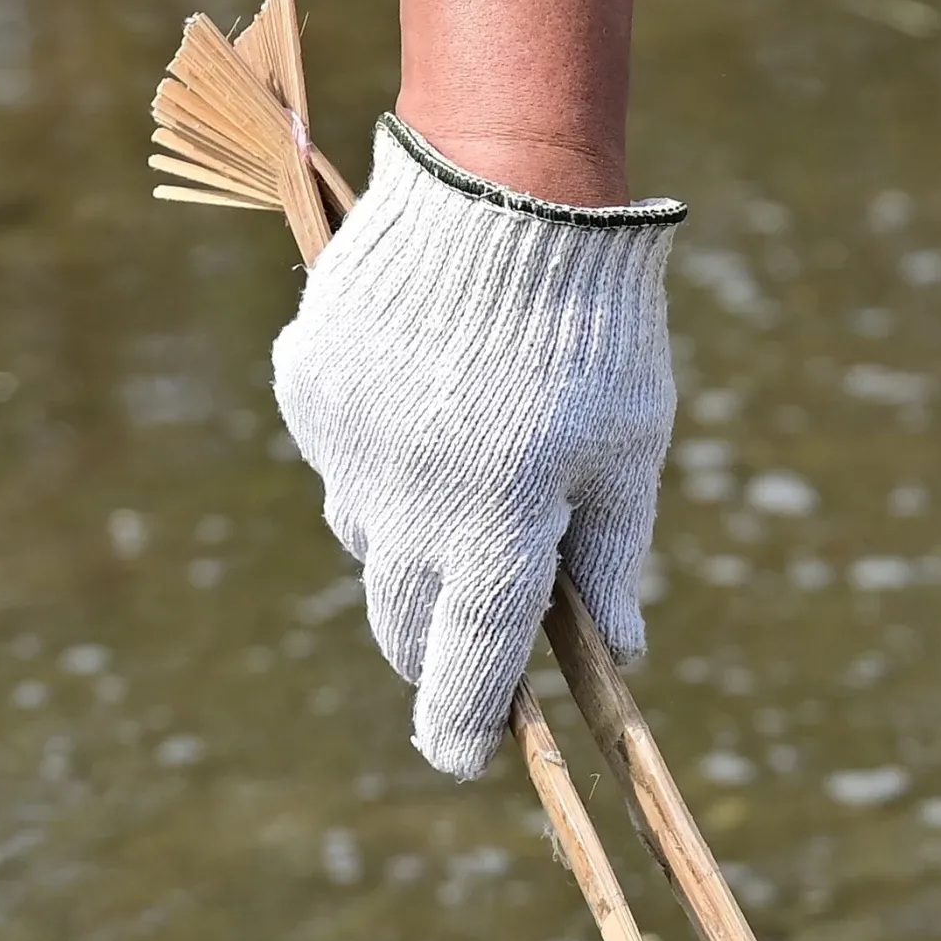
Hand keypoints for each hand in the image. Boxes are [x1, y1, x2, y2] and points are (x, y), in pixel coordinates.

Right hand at [268, 121, 681, 778]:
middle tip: (472, 646)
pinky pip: (340, 459)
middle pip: (407, 619)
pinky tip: (426, 408)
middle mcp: (406, 501)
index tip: (466, 757)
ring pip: (368, 542)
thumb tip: (617, 657)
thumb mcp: (630, 449)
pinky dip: (378, 460)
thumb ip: (611, 560)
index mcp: (498, 526)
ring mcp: (347, 445)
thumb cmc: (597, 326)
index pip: (472, 665)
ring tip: (468, 482)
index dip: (466, 724)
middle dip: (438, 645)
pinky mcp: (310, 388)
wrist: (504, 183)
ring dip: (410, 546)